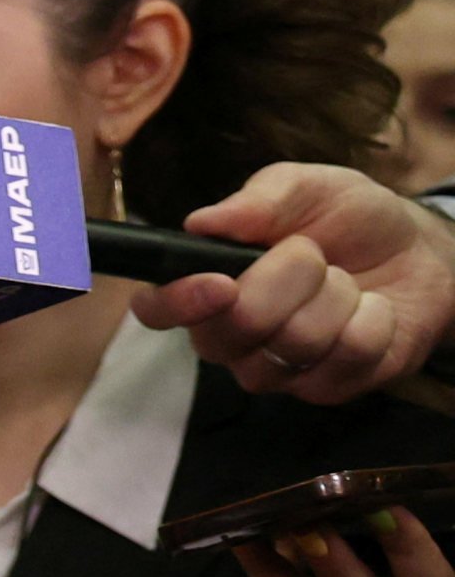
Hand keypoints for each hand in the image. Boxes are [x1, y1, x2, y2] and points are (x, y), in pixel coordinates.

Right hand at [133, 164, 454, 401]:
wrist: (419, 252)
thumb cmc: (349, 219)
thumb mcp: (308, 188)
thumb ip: (259, 200)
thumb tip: (202, 221)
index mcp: (206, 285)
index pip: (157, 309)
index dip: (178, 302)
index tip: (220, 284)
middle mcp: (230, 336)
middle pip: (232, 330)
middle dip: (288, 278)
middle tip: (313, 253)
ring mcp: (277, 370)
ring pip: (296, 343)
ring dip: (337, 296)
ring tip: (346, 280)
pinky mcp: (327, 389)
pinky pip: (348, 356)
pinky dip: (374, 319)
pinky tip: (372, 309)